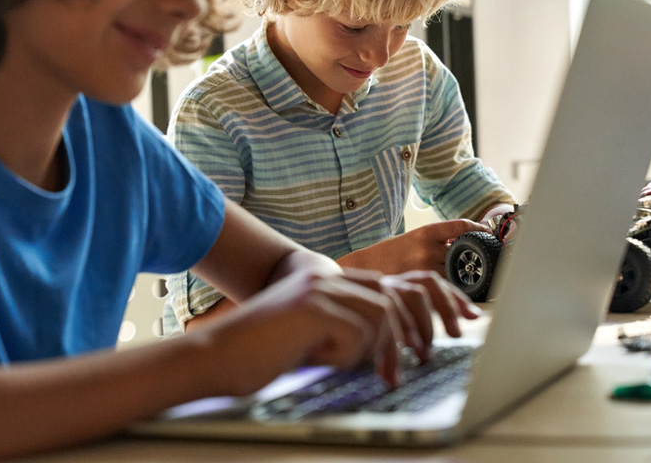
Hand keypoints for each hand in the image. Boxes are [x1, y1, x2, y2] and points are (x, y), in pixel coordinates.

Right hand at [197, 265, 479, 393]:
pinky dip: (345, 354)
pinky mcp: (312, 307)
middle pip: (394, 297)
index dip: (416, 313)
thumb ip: (346, 333)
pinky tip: (316, 358)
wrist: (216, 357)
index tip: (434, 340)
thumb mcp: (312, 340)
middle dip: (414, 330)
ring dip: (377, 350)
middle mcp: (327, 279)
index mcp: (328, 284)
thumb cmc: (260, 355)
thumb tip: (388, 349)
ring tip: (366, 373)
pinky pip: (356, 332)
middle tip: (417, 361)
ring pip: (381, 315)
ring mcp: (320, 290)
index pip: (388, 289)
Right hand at [338, 219, 488, 273]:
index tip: (488, 232)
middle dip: (475, 256)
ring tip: (472, 274)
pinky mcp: (421, 284)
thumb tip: (466, 242)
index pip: (460, 226)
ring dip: (465, 274)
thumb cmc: (390, 253)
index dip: (478, 228)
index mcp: (425, 232)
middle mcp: (426, 248)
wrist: (365, 267)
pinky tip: (460, 291)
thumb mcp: (412, 239)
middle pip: (463, 251)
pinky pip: (447, 287)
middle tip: (490, 257)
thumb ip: (437, 241)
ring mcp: (424, 267)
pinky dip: (455, 288)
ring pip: (457, 271)